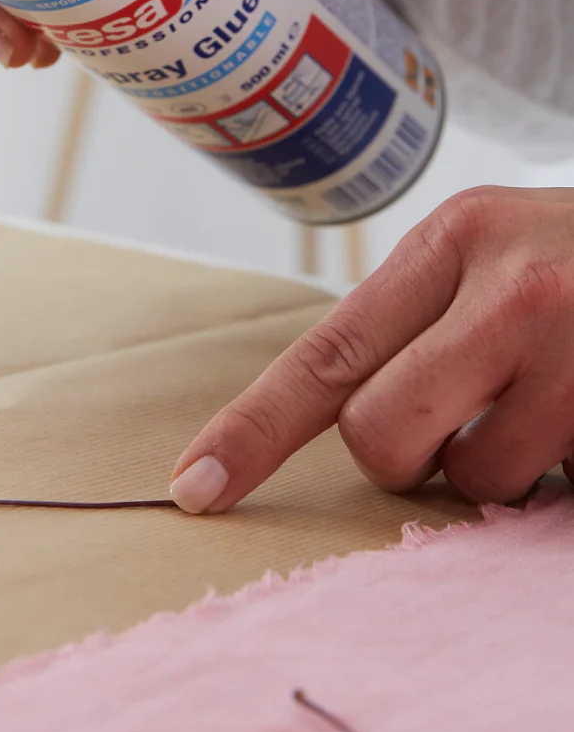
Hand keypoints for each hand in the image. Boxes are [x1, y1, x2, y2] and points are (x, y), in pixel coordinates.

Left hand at [169, 186, 573, 511]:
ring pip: (480, 479)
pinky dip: (561, 476)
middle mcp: (518, 289)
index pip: (329, 352)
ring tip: (557, 401)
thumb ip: (429, 319)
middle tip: (467, 418)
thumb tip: (354, 427)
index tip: (194, 490)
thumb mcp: (503, 250)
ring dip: (503, 468)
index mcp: (461, 238)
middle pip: (384, 436)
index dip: (254, 431)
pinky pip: (555, 493)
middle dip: (408, 456)